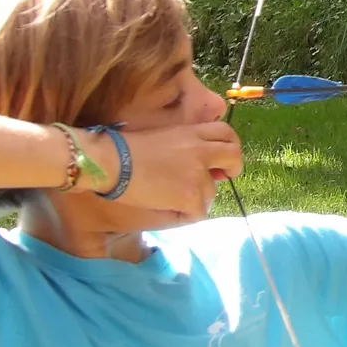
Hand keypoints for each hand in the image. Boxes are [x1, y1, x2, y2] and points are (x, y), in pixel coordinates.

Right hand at [87, 121, 243, 220]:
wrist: (111, 162)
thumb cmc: (125, 149)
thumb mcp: (163, 136)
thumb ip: (186, 146)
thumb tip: (202, 166)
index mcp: (192, 133)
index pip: (226, 133)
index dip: (228, 147)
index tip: (220, 160)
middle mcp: (201, 151)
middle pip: (234, 156)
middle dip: (233, 168)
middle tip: (220, 178)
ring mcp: (198, 173)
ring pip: (212, 192)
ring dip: (197, 197)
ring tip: (170, 196)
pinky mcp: (191, 195)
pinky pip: (198, 212)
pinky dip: (184, 214)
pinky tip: (166, 207)